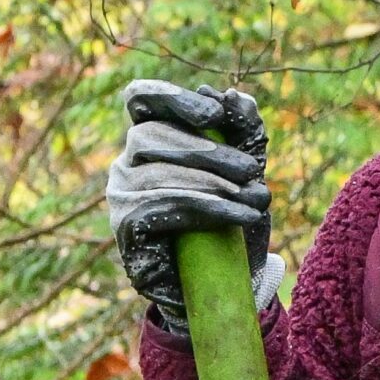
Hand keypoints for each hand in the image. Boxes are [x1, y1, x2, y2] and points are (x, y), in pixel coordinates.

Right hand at [107, 78, 280, 335]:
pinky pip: (162, 208)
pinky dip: (207, 208)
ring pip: (160, 174)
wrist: (223, 284)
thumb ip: (244, 135)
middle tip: (253, 171)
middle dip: (209, 151)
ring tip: (257, 200)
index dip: (172, 98)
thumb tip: (238, 96)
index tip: (214, 114)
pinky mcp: (127, 229)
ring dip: (216, 185)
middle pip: (151, 135)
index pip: (142, 100)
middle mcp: (126, 163)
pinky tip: (239, 215)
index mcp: (151, 139)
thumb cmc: (230, 222)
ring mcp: (121, 196)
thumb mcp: (246, 176)